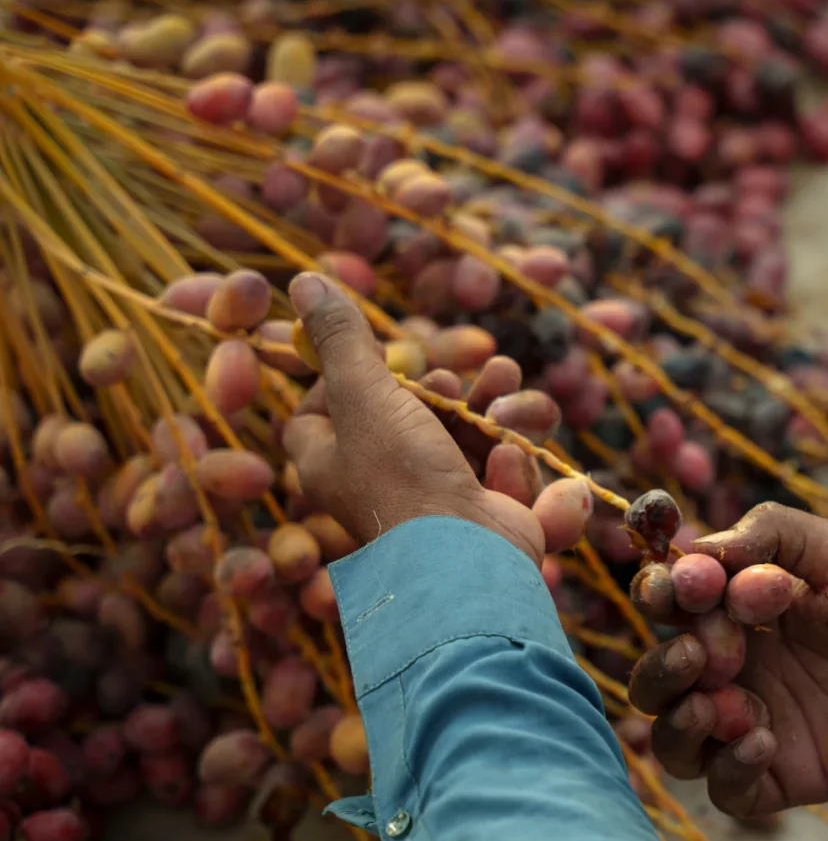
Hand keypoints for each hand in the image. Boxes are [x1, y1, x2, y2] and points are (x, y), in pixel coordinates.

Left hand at [280, 273, 545, 564]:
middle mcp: (378, 483)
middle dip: (441, 387)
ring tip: (504, 380)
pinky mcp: (486, 512)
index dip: (348, 377)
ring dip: (489, 404)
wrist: (466, 561)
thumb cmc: (402, 479)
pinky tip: (511, 453)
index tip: (376, 358)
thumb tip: (304, 278)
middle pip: (406, 415)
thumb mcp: (363, 393)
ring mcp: (436, 500)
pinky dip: (509, 456)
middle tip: (449, 379)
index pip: (320, 411)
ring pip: (464, 433)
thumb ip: (341, 337)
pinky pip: (500, 466)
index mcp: (329, 461)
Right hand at [627, 503, 827, 817]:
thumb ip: (766, 533)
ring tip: (724, 702)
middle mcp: (742, 670)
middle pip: (657, 678)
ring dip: (679, 718)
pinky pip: (724, 790)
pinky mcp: (786, 777)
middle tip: (710, 651)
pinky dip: (727, 767)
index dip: (662, 597)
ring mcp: (760, 726)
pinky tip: (764, 739)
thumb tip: (695, 555)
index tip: (690, 589)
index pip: (671, 609)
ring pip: (674, 739)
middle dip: (665, 662)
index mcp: (745, 612)